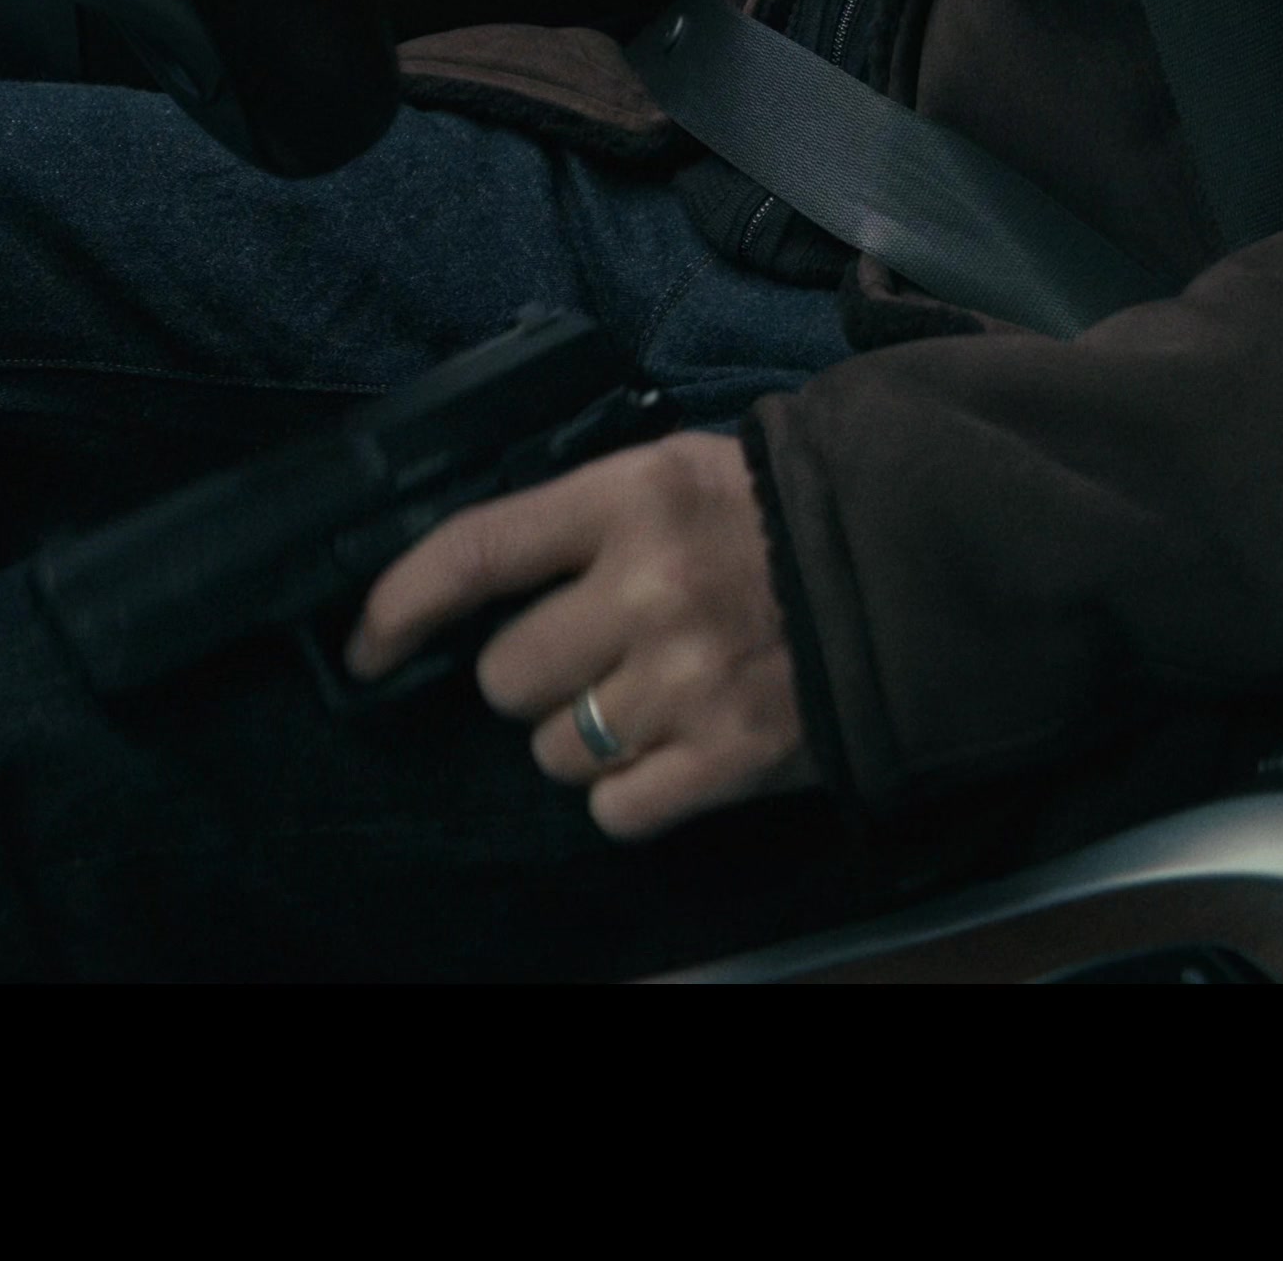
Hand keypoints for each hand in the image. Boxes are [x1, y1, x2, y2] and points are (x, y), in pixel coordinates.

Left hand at [346, 430, 816, 840]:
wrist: (916, 562)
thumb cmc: (775, 519)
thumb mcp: (673, 473)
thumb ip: (578, 520)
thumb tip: (468, 584)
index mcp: (630, 501)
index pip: (475, 551)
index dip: (399, 605)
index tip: (366, 646)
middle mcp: (650, 590)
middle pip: (505, 677)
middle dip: (533, 677)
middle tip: (592, 655)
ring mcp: (690, 681)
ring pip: (555, 751)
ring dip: (584, 737)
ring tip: (648, 699)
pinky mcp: (730, 757)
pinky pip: (616, 809)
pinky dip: (631, 793)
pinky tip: (672, 751)